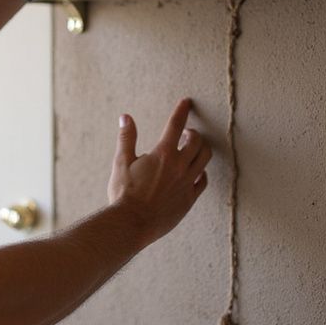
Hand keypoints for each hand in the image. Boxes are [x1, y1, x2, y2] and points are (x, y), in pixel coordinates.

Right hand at [107, 98, 210, 244]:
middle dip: (193, 132)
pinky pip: (203, 181)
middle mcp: (179, 166)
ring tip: (191, 148)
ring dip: (201, 149)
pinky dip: (201, 172)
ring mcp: (187, 183)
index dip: (181, 110)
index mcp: (163, 154)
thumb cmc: (124, 193)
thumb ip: (126, 138)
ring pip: (204, 159)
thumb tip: (126, 117)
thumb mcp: (121, 162)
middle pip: (198, 141)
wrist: (132, 222)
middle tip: (185, 133)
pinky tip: (194, 171)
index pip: (175, 125)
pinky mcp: (189, 199)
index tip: (186, 102)